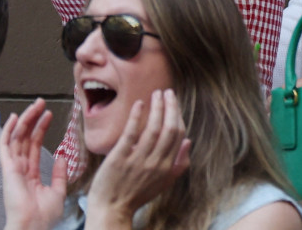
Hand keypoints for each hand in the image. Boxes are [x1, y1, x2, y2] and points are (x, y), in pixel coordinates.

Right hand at [0, 99, 66, 229]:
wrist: (34, 227)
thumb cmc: (43, 217)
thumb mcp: (58, 192)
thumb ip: (60, 174)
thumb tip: (63, 157)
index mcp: (30, 174)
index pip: (35, 145)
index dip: (41, 129)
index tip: (48, 115)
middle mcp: (20, 168)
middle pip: (26, 137)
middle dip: (33, 118)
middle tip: (41, 102)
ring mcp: (13, 167)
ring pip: (17, 137)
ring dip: (26, 119)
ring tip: (36, 105)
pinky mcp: (8, 168)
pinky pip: (5, 146)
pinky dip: (8, 131)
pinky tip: (15, 117)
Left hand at [86, 90, 190, 222]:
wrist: (112, 210)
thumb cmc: (136, 195)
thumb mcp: (163, 183)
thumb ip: (179, 164)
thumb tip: (189, 141)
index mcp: (167, 167)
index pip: (178, 135)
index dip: (178, 116)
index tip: (174, 103)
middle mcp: (155, 162)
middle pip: (169, 129)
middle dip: (170, 107)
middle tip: (168, 92)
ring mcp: (137, 159)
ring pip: (153, 128)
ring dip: (157, 107)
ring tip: (156, 94)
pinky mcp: (120, 157)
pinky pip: (131, 133)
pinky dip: (136, 116)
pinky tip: (139, 103)